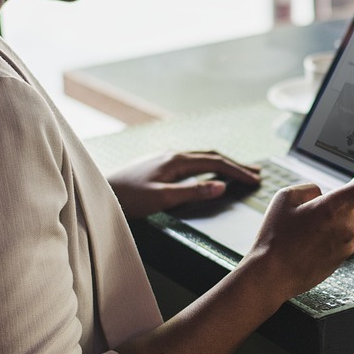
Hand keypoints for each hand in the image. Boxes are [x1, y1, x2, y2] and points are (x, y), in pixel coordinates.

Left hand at [106, 150, 260, 218]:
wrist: (98, 192)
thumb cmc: (127, 198)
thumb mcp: (162, 198)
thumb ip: (193, 192)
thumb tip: (221, 186)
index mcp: (176, 160)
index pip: (216, 162)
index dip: (238, 171)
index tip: (255, 179)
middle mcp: (172, 154)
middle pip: (211, 156)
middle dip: (235, 164)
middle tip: (256, 172)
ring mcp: (164, 158)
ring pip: (201, 157)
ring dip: (222, 164)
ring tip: (237, 171)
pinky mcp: (157, 164)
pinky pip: (190, 161)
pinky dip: (207, 166)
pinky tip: (207, 172)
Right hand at [239, 147, 353, 301]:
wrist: (270, 277)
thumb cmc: (274, 238)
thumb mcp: (286, 198)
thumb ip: (310, 189)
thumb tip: (323, 195)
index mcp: (334, 207)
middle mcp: (348, 226)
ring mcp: (348, 244)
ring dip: (353, 208)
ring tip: (320, 213)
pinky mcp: (343, 257)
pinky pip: (349, 233)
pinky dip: (340, 225)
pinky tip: (316, 231)